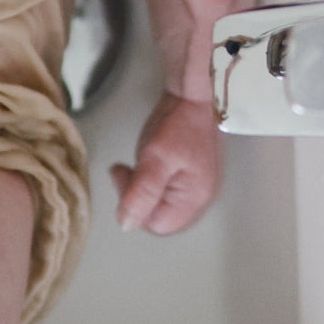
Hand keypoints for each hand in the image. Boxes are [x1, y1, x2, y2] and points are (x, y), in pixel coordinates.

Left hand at [111, 93, 220, 233]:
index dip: (135, 208)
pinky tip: (144, 167)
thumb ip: (141, 193)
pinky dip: (149, 185)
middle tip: (126, 171)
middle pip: (159, 219)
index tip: (125, 177)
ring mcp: (193, 189)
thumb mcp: (154, 159)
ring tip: (133, 167)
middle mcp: (198, 199)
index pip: (156, 225)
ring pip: (159, 207)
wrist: (190, 97)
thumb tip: (126, 225)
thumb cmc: (177, 125)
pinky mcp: (187, 179)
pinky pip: (164, 195)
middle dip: (137, 200)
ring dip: (140, 192)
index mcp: (193, 198)